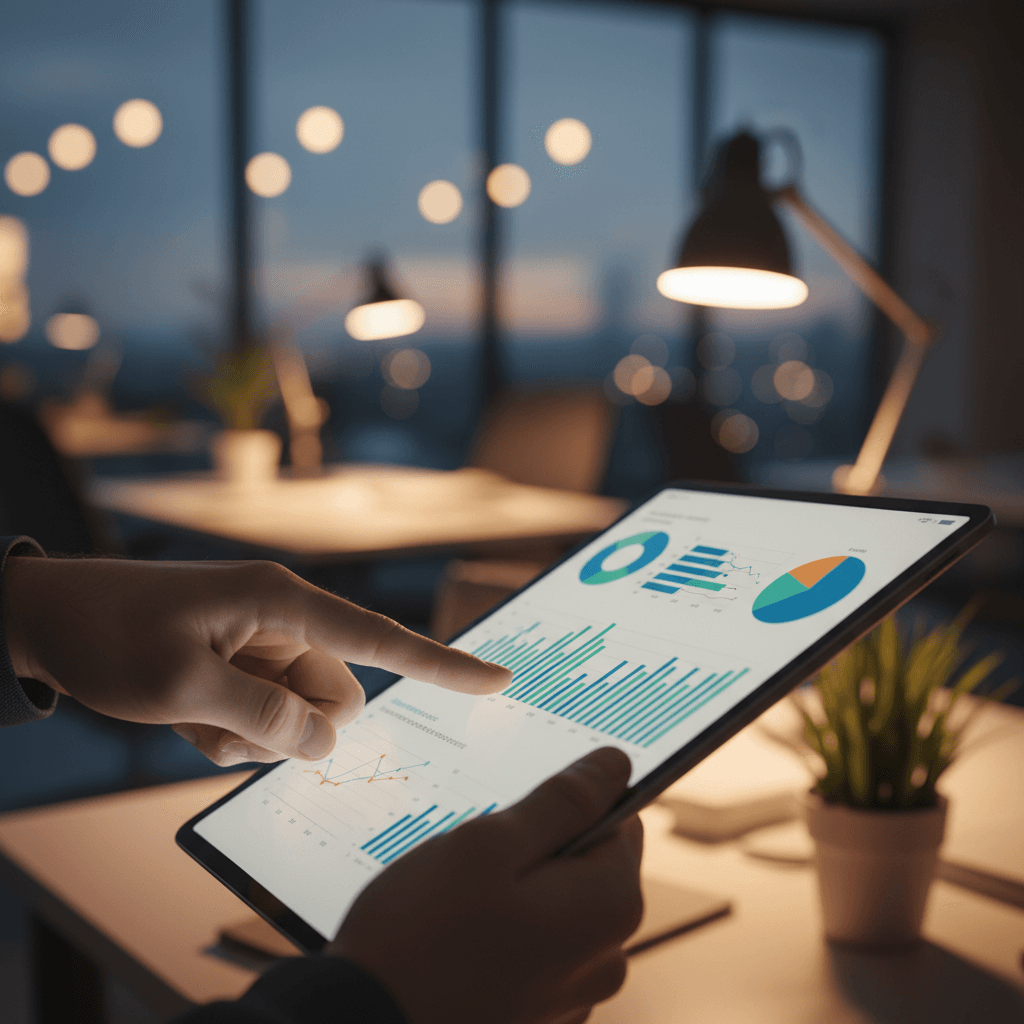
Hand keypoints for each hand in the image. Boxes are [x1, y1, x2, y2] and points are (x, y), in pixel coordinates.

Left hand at [2, 557, 508, 764]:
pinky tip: (185, 714)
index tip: (497, 679)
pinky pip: (266, 719)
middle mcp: (284, 620)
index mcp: (282, 601)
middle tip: (225, 723)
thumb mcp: (181, 687)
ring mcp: (264, 646)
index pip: (378, 639)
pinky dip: (230, 732)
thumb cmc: (110, 634)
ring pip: (299, 715)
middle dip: (292, 727)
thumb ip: (264, 718)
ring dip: (252, 735)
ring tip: (191, 715)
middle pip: (336, 696)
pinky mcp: (244, 667)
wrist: (48, 617)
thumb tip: (326, 740)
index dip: (442, 664)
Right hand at [330, 747, 643, 1023]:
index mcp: (609, 906)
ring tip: (460, 908)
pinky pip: (539, 954)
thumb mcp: (489, 844)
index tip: (515, 818)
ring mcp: (575, 998)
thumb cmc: (421, 936)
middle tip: (476, 864)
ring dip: (520, 895)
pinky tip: (459, 946)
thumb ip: (562, 802)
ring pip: (560, 910)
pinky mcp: (541, 1020)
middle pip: (590, 868)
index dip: (566, 806)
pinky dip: (508, 938)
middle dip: (540, 852)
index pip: (620, 820)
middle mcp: (608, 959)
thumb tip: (614, 766)